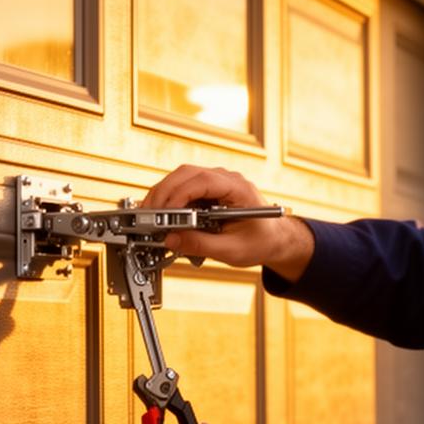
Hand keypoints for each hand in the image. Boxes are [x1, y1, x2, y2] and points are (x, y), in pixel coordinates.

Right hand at [141, 165, 313, 279]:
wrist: (274, 239)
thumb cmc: (262, 241)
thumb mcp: (232, 249)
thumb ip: (201, 245)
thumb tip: (172, 240)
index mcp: (239, 188)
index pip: (203, 181)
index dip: (179, 195)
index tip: (165, 213)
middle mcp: (227, 179)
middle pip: (186, 174)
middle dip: (164, 192)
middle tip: (148, 215)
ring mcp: (217, 182)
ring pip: (181, 177)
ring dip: (163, 194)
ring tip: (150, 215)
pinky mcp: (208, 190)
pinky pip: (184, 187)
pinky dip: (169, 198)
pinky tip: (161, 214)